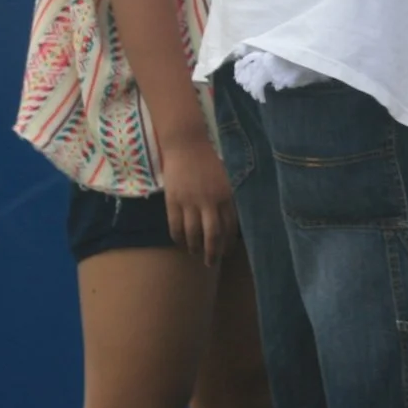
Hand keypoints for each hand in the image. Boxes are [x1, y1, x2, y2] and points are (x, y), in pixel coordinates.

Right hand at [159, 131, 236, 266]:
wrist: (187, 145)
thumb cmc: (210, 159)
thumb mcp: (227, 177)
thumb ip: (230, 196)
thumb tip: (234, 216)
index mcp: (226, 195)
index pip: (230, 226)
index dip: (228, 242)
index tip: (227, 252)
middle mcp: (209, 201)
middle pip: (212, 235)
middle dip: (213, 252)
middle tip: (211, 263)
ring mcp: (190, 202)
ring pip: (192, 233)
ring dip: (194, 246)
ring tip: (195, 253)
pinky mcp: (173, 201)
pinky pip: (174, 225)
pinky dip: (177, 237)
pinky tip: (180, 242)